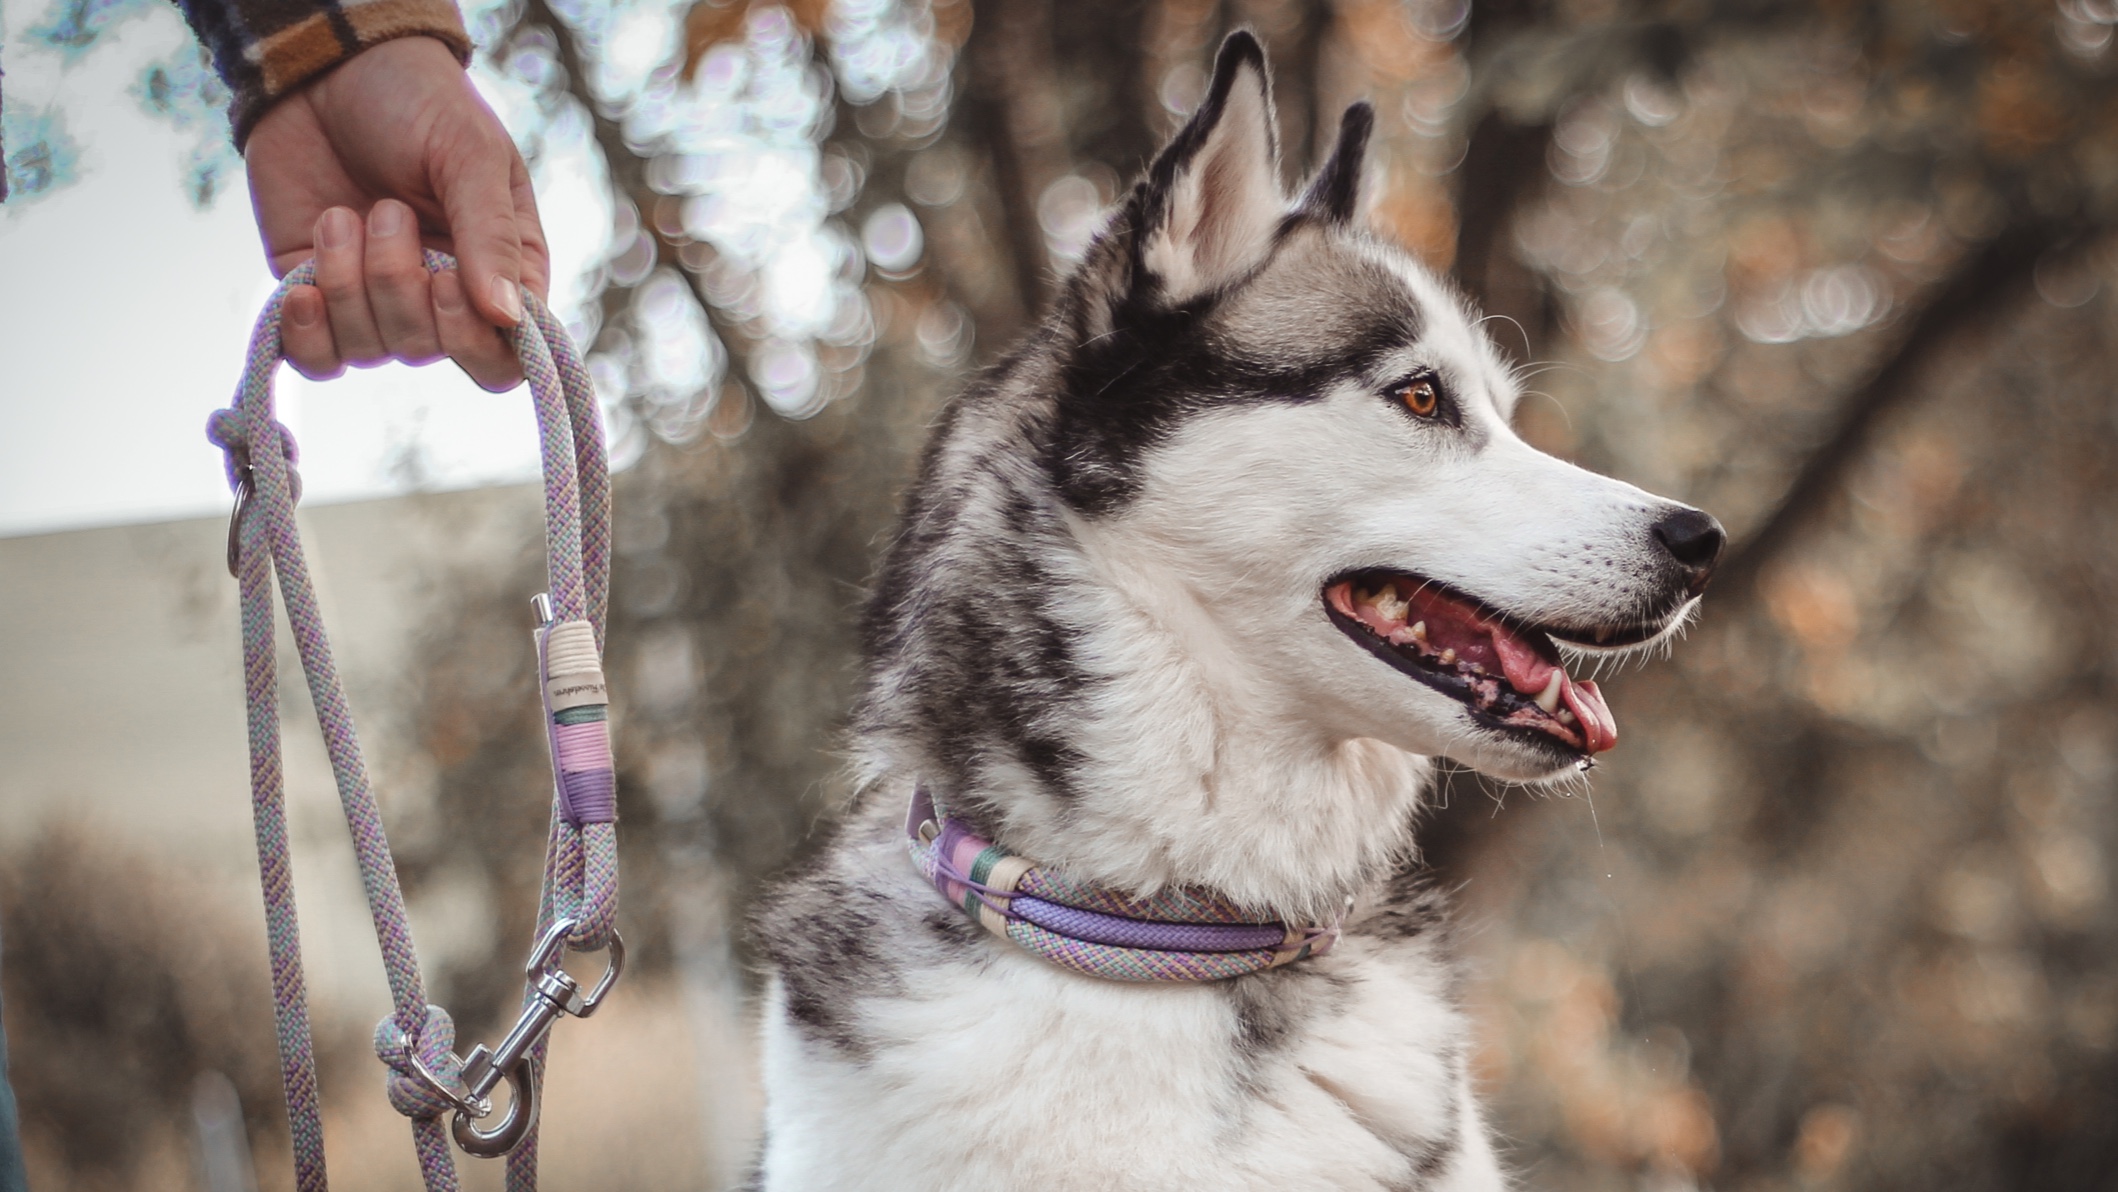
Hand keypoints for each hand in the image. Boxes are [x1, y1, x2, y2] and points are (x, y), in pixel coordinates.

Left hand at [245, 36, 548, 389]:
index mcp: (500, 273)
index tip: (448, 282)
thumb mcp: (470, 155)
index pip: (502, 358)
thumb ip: (491, 235)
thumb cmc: (418, 103)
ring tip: (341, 215)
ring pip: (368, 349)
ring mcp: (378, 302)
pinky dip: (306, 334)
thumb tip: (508, 317)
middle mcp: (443, 300)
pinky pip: (316, 359)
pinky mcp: (317, 298)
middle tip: (387, 210)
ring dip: (347, 282)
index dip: (472, 339)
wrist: (326, 69)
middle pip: (428, 351)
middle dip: (397, 285)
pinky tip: (300, 289)